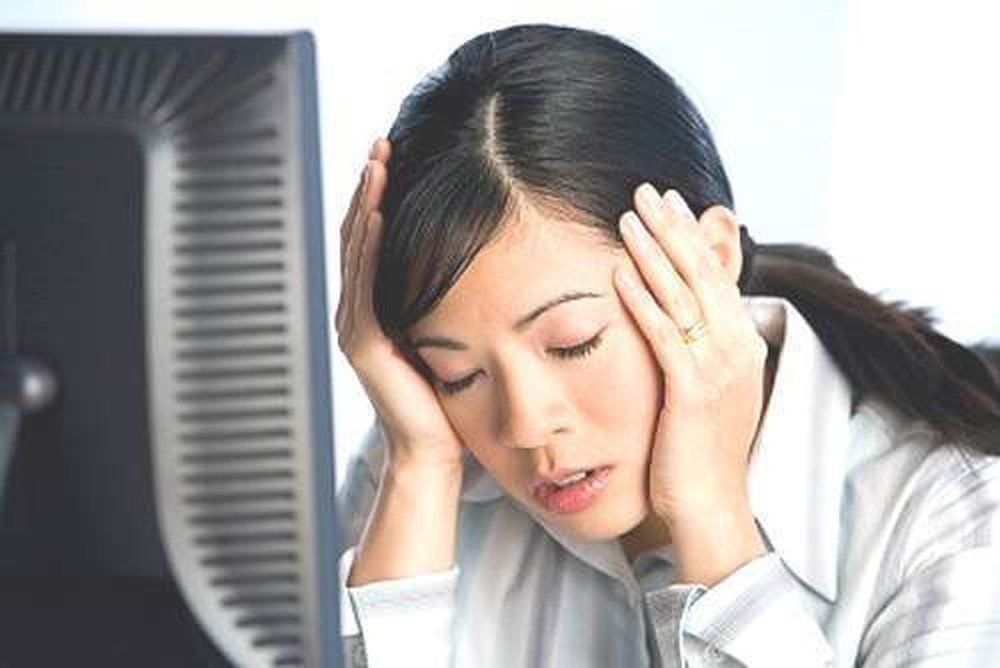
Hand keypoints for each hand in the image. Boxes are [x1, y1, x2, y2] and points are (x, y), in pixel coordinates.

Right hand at [336, 138, 465, 471]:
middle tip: (381, 144)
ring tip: (376, 163)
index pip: (372, 239)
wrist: (434, 451)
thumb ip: (442, 299)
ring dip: (365, 204)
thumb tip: (470, 259)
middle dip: (368, 188)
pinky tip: (376, 214)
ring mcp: (357, 326)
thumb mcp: (445, 334)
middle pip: (357, 235)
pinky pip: (366, 284)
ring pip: (356, 251)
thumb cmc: (447, 398)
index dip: (378, 196)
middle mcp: (359, 311)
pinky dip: (369, 248)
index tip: (394, 156)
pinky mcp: (366, 342)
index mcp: (376, 307)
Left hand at [612, 184, 768, 523]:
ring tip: (626, 215)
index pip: (716, 276)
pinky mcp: (691, 391)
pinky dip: (642, 299)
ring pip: (684, 294)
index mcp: (742, 345)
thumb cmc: (701, 452)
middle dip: (673, 228)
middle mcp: (736, 349)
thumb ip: (700, 350)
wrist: (713, 507)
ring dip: (654, 250)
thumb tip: (685, 319)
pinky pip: (663, 334)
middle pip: (702, 273)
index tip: (669, 204)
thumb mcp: (710, 391)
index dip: (692, 237)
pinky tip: (619, 272)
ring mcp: (717, 368)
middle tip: (646, 190)